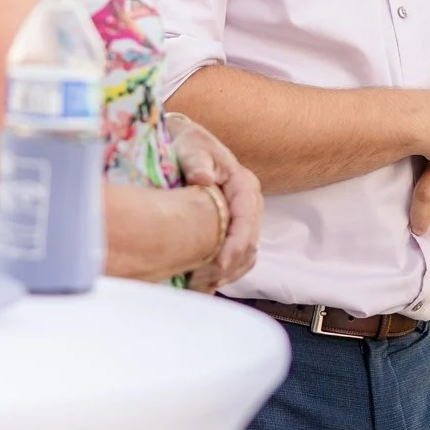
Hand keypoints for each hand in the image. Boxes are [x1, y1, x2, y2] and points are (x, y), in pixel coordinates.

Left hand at [167, 111, 261, 290]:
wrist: (181, 143)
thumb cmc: (186, 143)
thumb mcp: (190, 146)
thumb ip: (197, 160)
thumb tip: (203, 179)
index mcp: (243, 185)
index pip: (247, 220)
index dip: (236, 244)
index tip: (219, 263)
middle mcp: (248, 204)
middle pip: (248, 244)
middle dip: (228, 266)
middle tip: (201, 281)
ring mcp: (241, 220)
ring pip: (245, 256)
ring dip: (226, 274)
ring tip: (199, 285)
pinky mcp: (230, 230)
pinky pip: (234, 259)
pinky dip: (222, 274)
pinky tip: (202, 286)